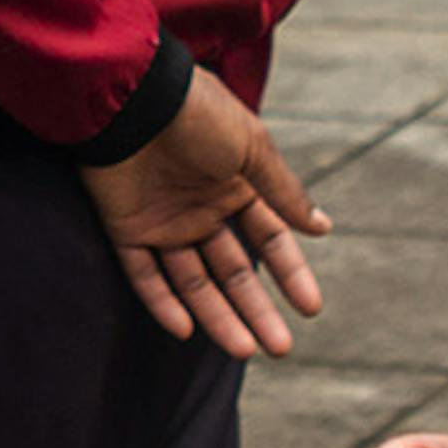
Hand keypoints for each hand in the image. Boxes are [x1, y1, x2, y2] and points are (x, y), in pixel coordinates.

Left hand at [75, 67, 329, 359]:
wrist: (131, 96)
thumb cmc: (197, 113)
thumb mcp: (252, 149)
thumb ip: (283, 192)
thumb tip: (322, 228)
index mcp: (234, 186)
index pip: (268, 240)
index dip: (289, 273)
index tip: (310, 308)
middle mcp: (200, 209)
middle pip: (233, 270)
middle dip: (256, 309)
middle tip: (281, 348)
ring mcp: (163, 221)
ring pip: (193, 281)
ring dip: (217, 316)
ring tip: (244, 351)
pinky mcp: (125, 228)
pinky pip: (143, 275)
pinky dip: (162, 302)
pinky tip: (185, 330)